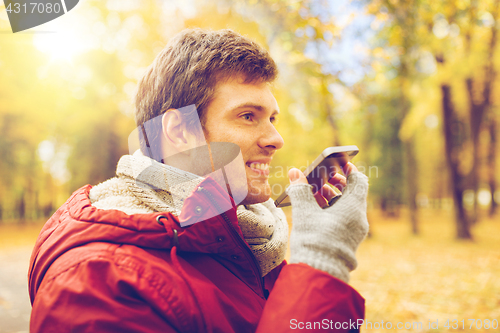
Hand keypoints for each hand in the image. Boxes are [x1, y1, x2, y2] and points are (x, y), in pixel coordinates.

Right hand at [285, 164, 368, 281]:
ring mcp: (354, 232)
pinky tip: (316, 211)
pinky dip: (332, 211)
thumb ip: (300, 190)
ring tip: (315, 193)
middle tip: (323, 178)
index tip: (338, 165)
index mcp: (354, 208)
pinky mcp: (347, 241)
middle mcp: (358, 219)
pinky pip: (344, 219)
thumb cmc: (315, 240)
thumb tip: (294, 172)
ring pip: (346, 207)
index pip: (359, 181)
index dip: (349, 170)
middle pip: (352, 194)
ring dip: (332, 198)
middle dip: (337, 184)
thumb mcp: (305, 212)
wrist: (319, 272)